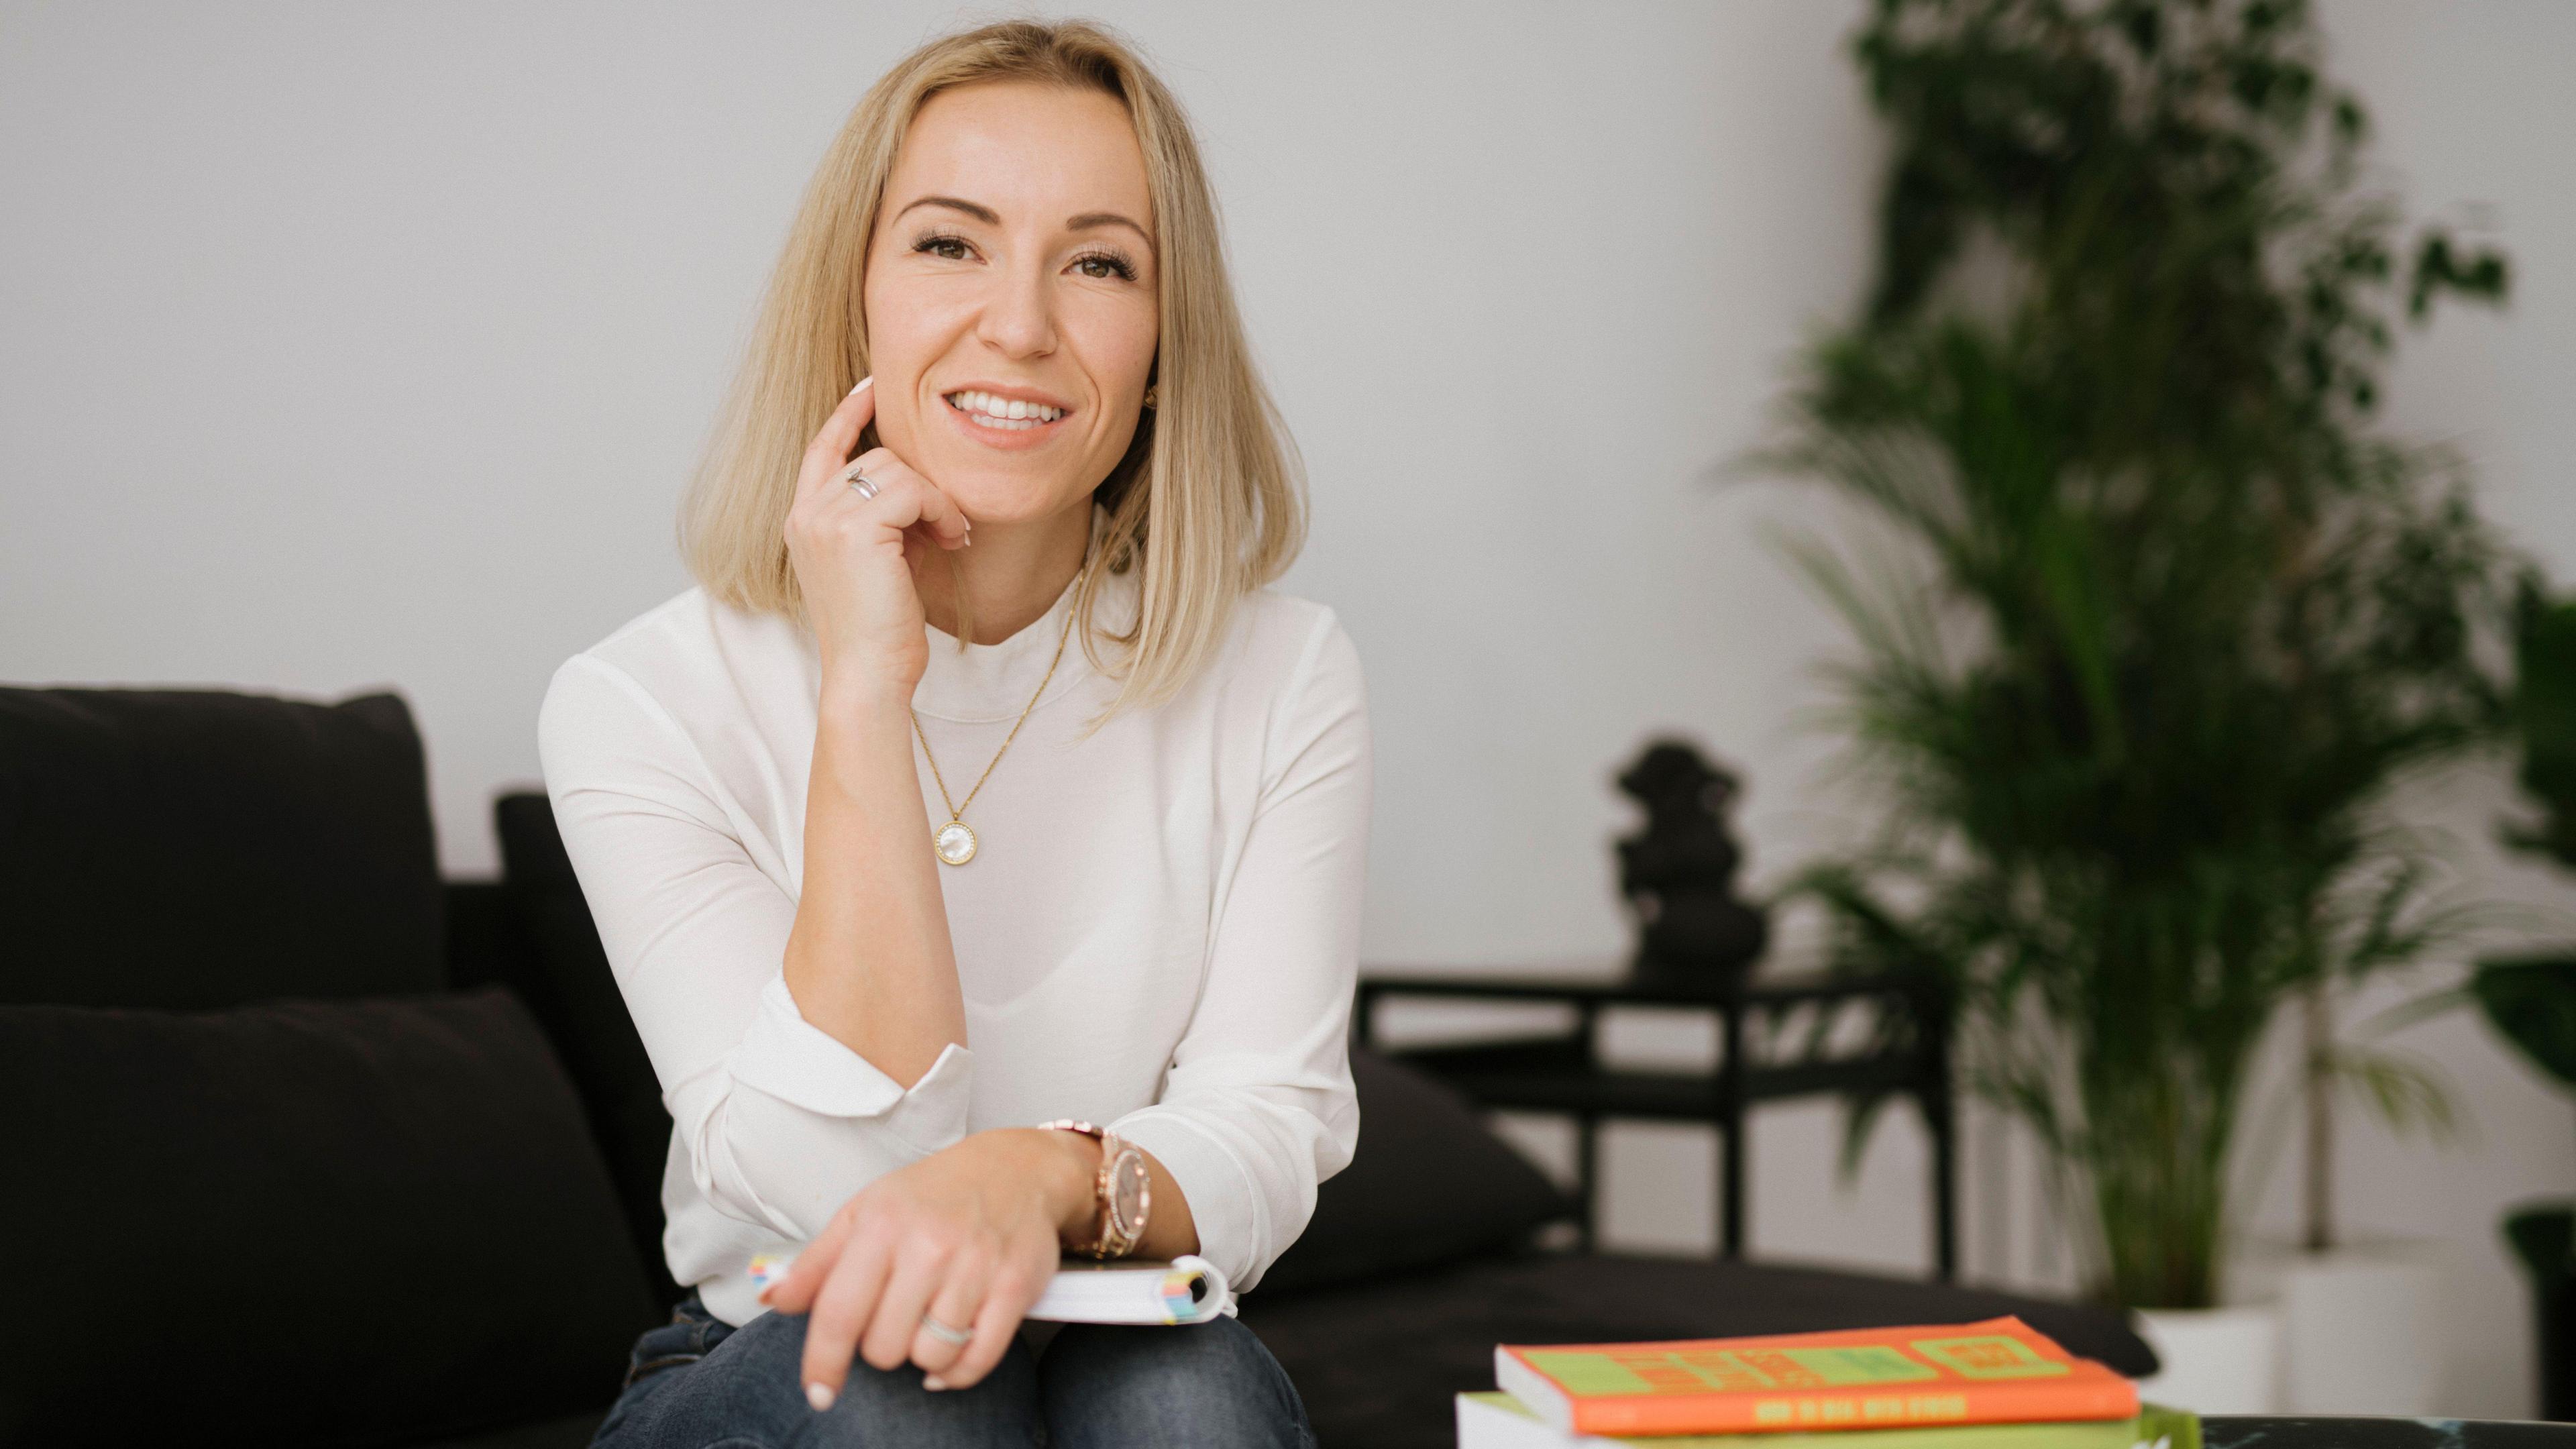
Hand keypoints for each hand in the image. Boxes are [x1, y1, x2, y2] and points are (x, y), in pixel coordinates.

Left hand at [757, 1127, 1098, 1400]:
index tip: (819, 1391)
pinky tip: (952, 1351)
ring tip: (928, 1322)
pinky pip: (978, 1359)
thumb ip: (817, 1261)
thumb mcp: (866, 1211)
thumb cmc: (932, 1194)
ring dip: (923, 1353)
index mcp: (882, 1225)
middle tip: (895, 1316)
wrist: (1015, 1169)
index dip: (822, 1362)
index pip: (838, 1313)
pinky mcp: (1015, 1286)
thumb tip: (772, 1298)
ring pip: (930, 1356)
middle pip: (883, 1346)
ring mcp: (975, 1266)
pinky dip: (958, 1370)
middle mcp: (929, 1244)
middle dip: (881, 1345)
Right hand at [783, 377, 972, 701]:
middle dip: (920, 486)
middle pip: (874, 458)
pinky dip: (942, 511)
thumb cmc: (880, 629)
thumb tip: (916, 482)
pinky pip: (913, 490)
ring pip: (895, 469)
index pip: (822, 447)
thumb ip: (878, 518)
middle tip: (948, 526)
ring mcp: (823, 519)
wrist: (869, 674)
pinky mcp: (853, 530)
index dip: (848, 414)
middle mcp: (804, 513)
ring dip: (936, 500)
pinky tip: (953, 542)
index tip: (874, 387)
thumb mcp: (874, 561)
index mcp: (801, 520)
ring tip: (951, 538)